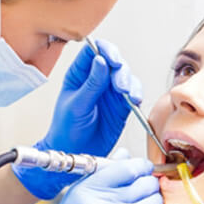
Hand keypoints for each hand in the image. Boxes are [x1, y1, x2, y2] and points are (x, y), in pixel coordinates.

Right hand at [0, 154, 161, 203]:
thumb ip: (104, 172)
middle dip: (151, 182)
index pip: (128, 167)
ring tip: (147, 202)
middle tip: (148, 185)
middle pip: (145, 184)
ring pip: (153, 203)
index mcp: (89, 188)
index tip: (145, 167)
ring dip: (155, 200)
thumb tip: (126, 154)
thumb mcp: (78, 194)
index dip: (142, 165)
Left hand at [13, 39, 141, 198]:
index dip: (105, 50)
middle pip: (114, 62)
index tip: (112, 59)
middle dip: (120, 70)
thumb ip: (91, 84)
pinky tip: (134, 101)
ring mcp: (110, 92)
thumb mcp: (76, 105)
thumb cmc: (66, 129)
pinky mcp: (122, 105)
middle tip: (120, 86)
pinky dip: (136, 94)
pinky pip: (133, 93)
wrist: (74, 153)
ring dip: (130, 83)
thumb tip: (100, 60)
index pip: (93, 51)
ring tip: (128, 95)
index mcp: (80, 74)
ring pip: (126, 76)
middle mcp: (97, 79)